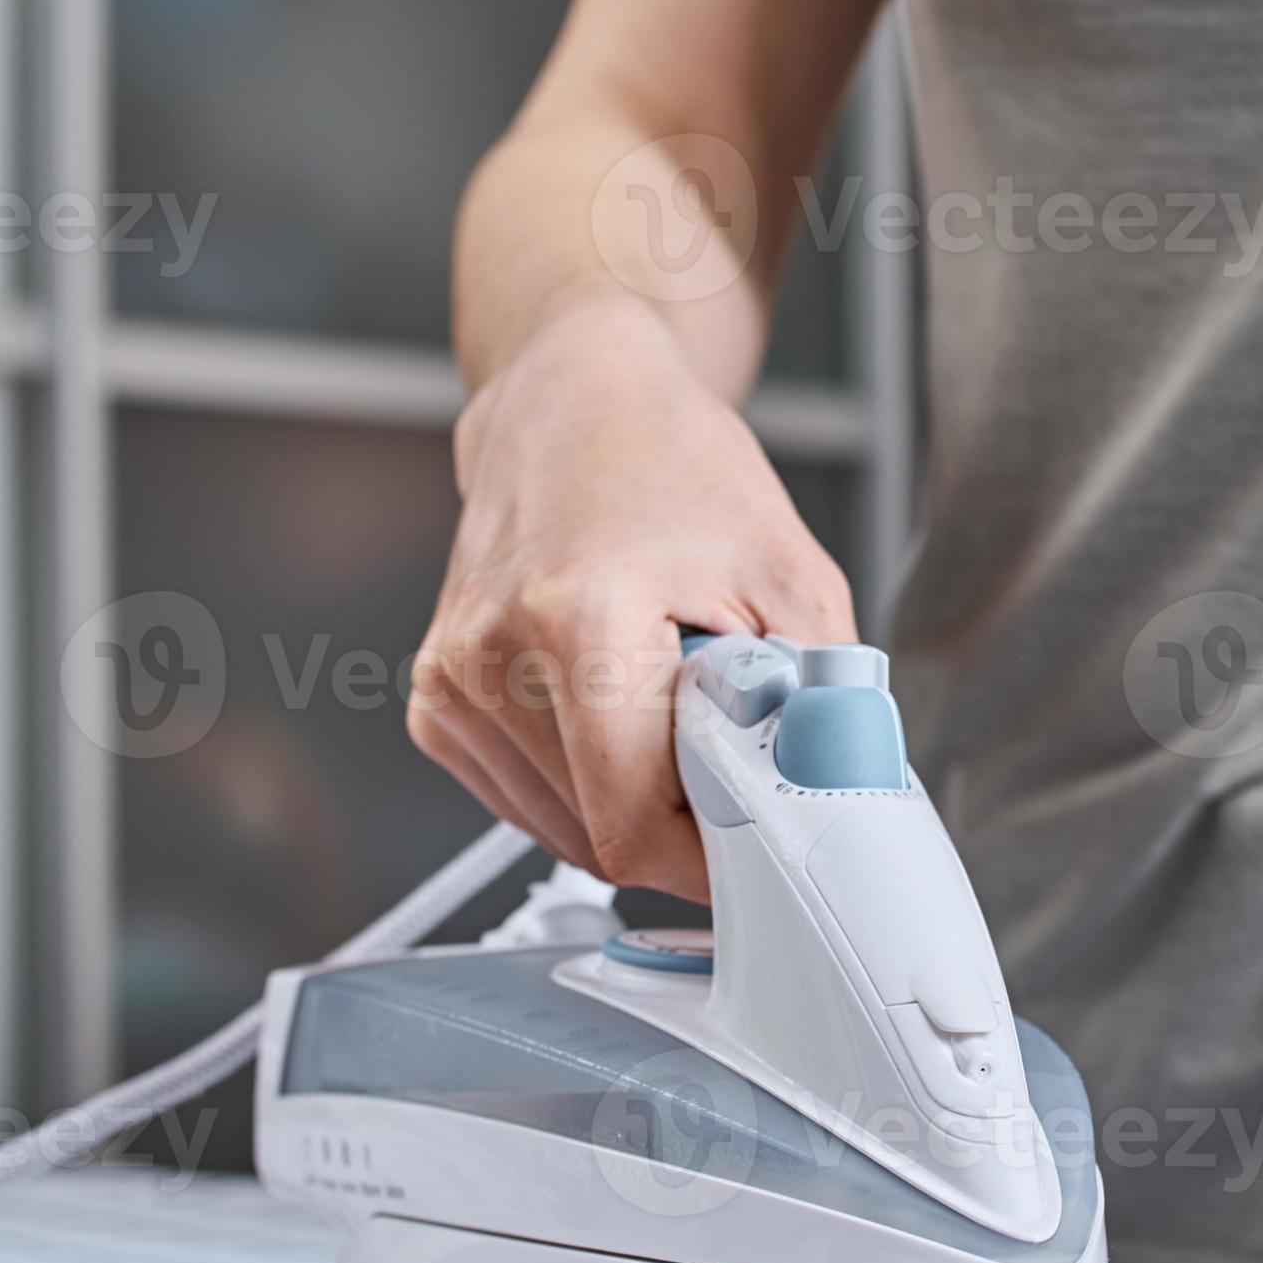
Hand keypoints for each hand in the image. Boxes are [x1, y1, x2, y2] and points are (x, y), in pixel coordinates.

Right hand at [409, 295, 854, 898]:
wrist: (574, 404)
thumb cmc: (675, 468)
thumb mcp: (790, 571)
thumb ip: (817, 698)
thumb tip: (827, 798)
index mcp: (578, 620)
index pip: (631, 827)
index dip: (705, 858)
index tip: (752, 841)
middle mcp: (493, 656)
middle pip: (597, 836)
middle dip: (677, 820)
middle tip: (720, 745)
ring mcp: (451, 681)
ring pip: (559, 830)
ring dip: (627, 801)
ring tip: (659, 703)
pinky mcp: (436, 699)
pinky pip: (524, 799)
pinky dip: (581, 784)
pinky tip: (608, 708)